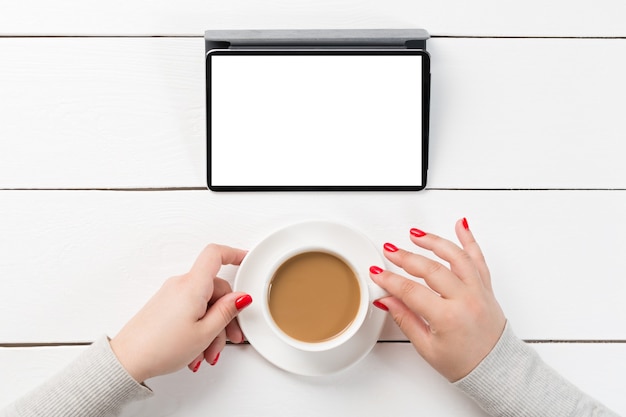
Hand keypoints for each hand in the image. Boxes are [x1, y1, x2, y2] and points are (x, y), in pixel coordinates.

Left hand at [110, 244, 252, 381]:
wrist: (128, 360)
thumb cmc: (160, 348)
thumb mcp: (205, 332)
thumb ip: (227, 311)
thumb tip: (241, 297)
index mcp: (193, 286)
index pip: (215, 255)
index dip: (234, 254)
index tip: (247, 260)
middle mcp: (180, 285)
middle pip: (215, 289)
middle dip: (226, 315)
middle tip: (230, 338)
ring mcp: (171, 295)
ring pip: (204, 304)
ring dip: (211, 328)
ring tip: (207, 352)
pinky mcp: (165, 305)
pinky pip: (190, 310)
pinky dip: (198, 327)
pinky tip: (196, 348)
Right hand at [369, 218, 505, 381]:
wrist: (497, 370)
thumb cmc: (465, 364)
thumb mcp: (427, 348)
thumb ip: (406, 319)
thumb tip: (387, 300)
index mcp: (448, 317)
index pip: (411, 291)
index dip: (390, 280)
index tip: (377, 273)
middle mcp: (465, 299)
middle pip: (430, 269)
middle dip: (405, 257)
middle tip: (389, 250)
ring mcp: (478, 290)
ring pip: (455, 256)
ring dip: (434, 242)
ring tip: (416, 235)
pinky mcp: (486, 287)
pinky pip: (478, 258)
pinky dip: (470, 240)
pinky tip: (461, 225)